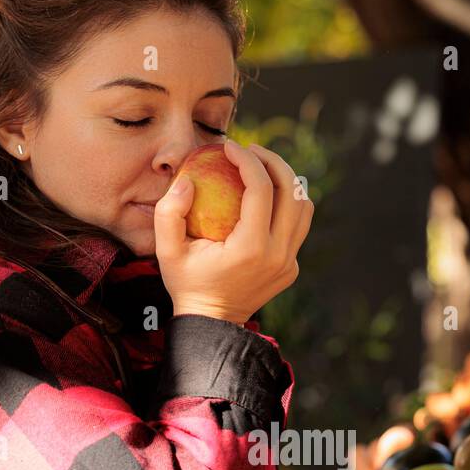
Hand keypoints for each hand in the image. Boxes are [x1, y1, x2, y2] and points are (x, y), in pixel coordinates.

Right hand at [154, 139, 312, 323]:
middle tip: (251, 150)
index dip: (247, 159)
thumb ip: (169, 212)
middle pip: (292, 191)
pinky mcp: (291, 268)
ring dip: (285, 181)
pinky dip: (285, 205)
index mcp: (252, 248)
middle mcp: (278, 255)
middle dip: (272, 161)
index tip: (230, 146)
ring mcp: (289, 263)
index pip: (262, 189)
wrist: (211, 323)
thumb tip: (188, 180)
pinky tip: (263, 198)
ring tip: (260, 169)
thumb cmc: (185, 283)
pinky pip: (298, 227)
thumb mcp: (166, 251)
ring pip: (303, 207)